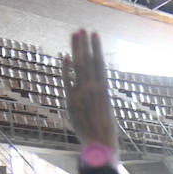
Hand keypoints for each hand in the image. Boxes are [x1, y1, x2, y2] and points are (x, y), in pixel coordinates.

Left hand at [61, 30, 118, 152]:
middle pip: (87, 61)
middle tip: (82, 29)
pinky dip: (66, 68)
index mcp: (104, 90)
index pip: (99, 63)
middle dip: (84, 44)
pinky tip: (65, 56)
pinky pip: (67, 81)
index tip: (94, 34)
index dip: (96, 48)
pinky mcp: (71, 101)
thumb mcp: (107, 110)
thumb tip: (97, 86)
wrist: (99, 145)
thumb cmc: (106, 131)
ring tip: (75, 35)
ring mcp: (81, 94)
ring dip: (76, 50)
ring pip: (78, 67)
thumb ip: (100, 96)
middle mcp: (93, 88)